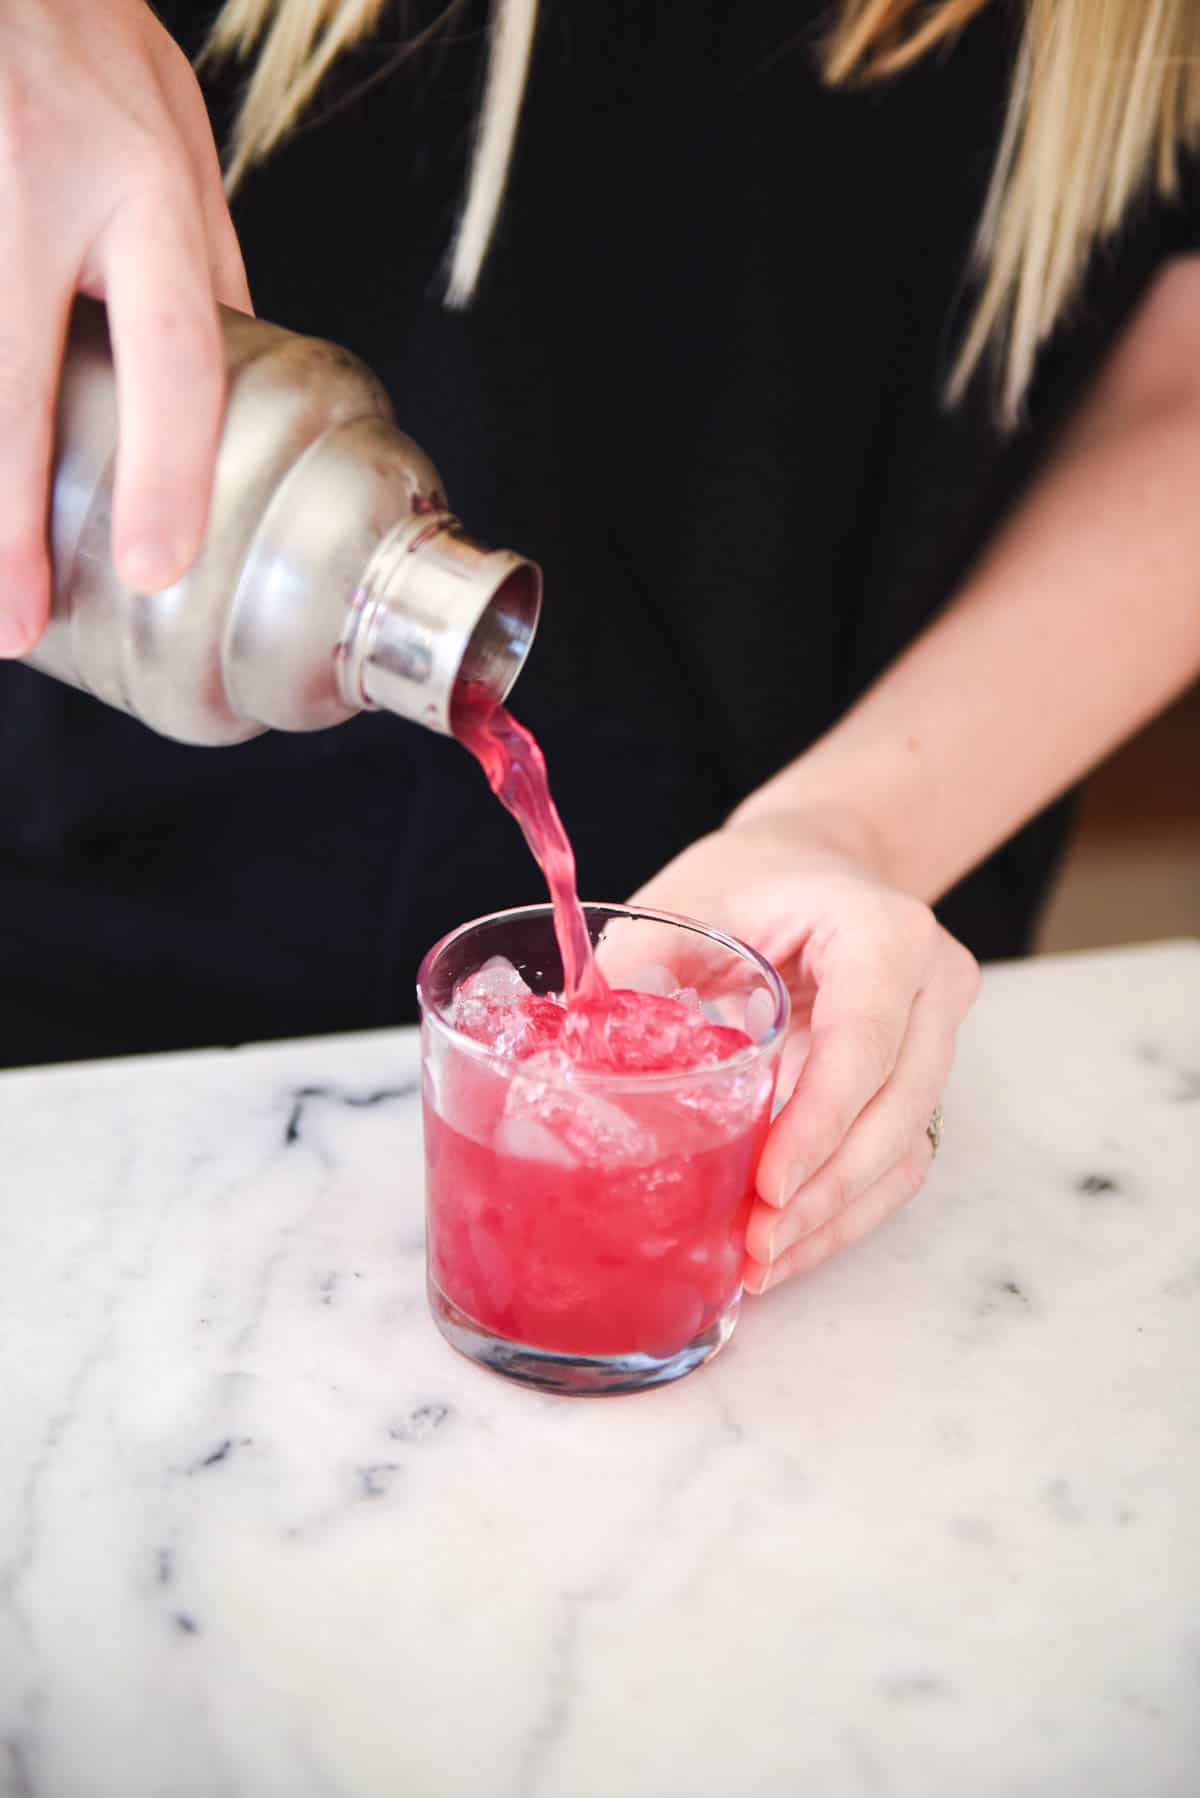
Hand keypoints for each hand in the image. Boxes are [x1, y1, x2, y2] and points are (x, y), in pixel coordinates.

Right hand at [0, 0, 250, 656]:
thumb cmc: (72, 21)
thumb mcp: (167, 115)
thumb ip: (193, 240)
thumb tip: (223, 361)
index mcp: (138, 175)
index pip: (173, 352)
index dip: (167, 472)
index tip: (155, 562)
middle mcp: (36, 174)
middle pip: (11, 382)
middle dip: (4, 520)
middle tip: (9, 622)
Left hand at [630, 810, 979, 1291]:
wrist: (808, 868)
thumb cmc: (747, 880)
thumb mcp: (687, 901)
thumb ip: (638, 967)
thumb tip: (574, 1058)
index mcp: (884, 932)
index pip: (866, 1038)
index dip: (820, 1119)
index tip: (766, 1187)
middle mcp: (931, 986)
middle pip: (897, 1109)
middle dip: (825, 1190)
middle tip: (753, 1246)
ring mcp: (936, 1037)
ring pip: (905, 1149)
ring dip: (834, 1217)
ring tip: (758, 1266)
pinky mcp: (917, 1083)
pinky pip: (895, 1162)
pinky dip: (841, 1212)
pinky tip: (782, 1248)